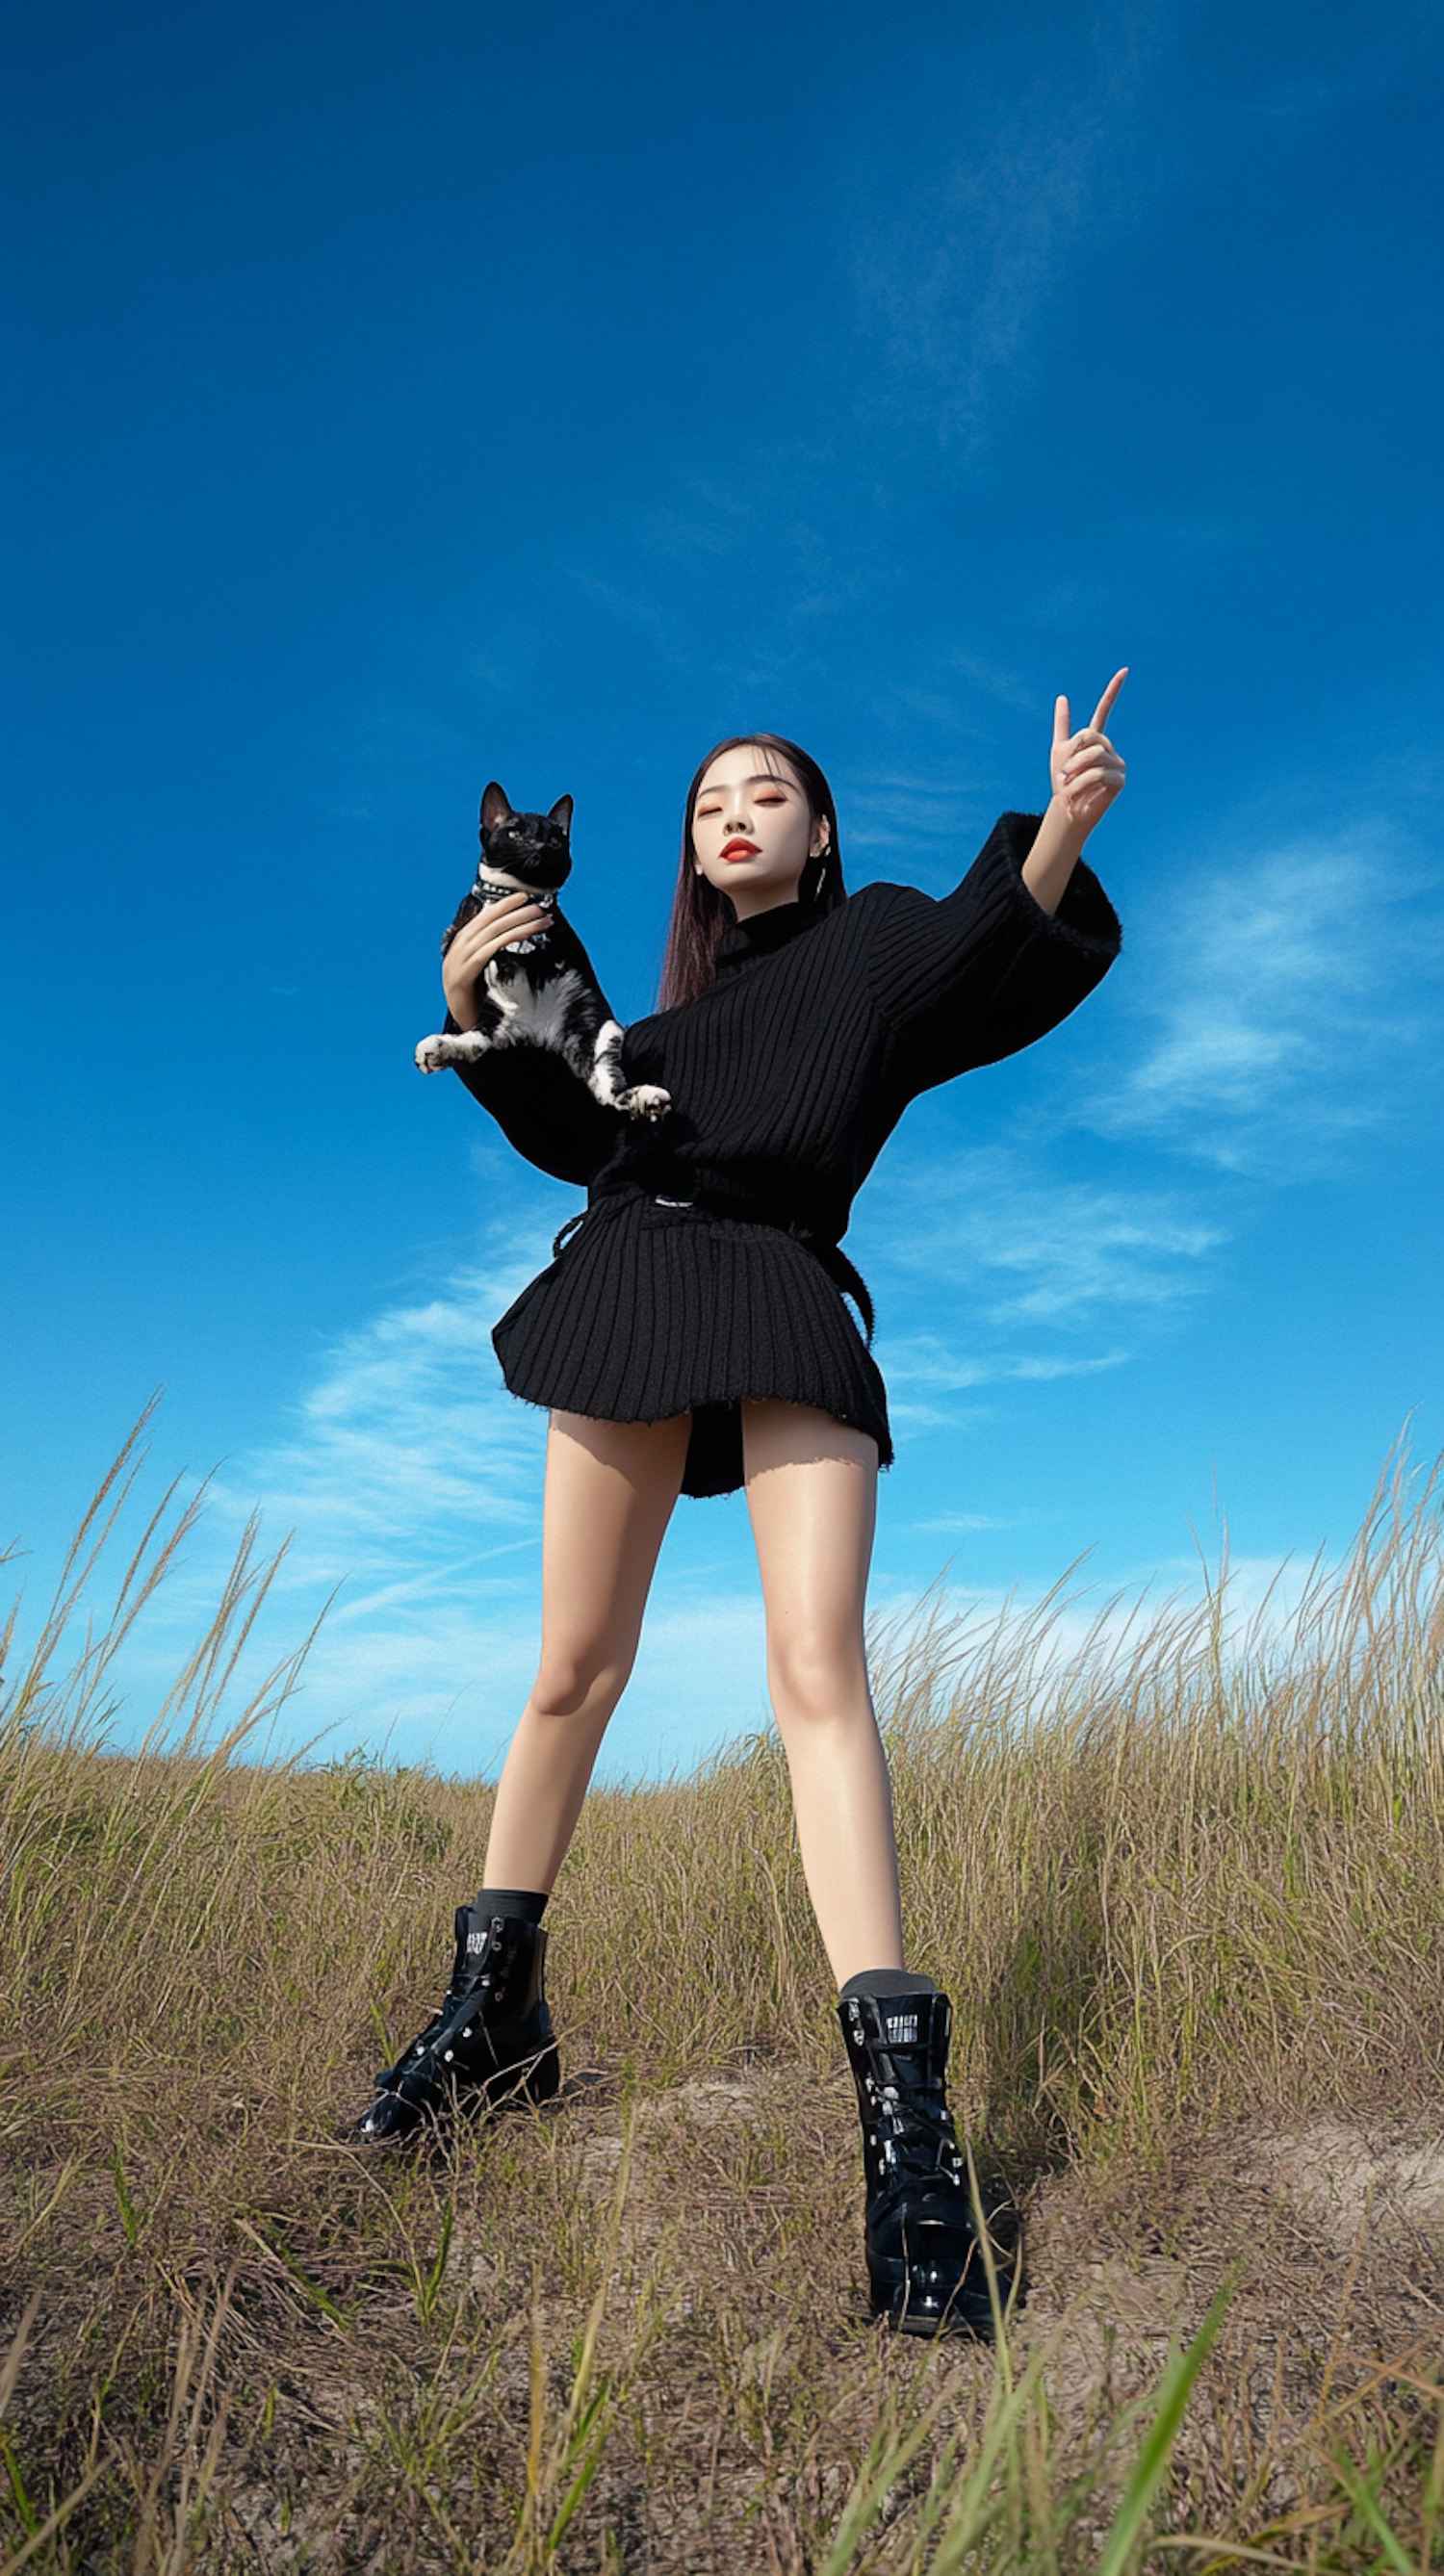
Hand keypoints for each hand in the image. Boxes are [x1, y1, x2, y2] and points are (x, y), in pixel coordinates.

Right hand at [442, 890, 550, 1029]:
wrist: (466, 1030)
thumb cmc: (481, 1003)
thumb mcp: (486, 974)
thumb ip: (491, 955)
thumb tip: (512, 935)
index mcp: (460, 948)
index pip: (481, 919)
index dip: (502, 906)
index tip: (522, 897)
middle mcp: (455, 951)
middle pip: (487, 923)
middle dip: (514, 911)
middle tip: (538, 906)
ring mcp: (455, 963)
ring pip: (490, 934)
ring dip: (518, 923)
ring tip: (540, 919)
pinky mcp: (460, 976)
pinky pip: (486, 952)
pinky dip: (506, 940)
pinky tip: (524, 934)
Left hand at [1049, 668, 1127, 833]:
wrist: (1065, 808)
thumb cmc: (1062, 783)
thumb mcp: (1058, 752)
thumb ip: (1062, 726)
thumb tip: (1062, 697)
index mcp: (1094, 739)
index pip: (1104, 710)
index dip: (1113, 691)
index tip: (1124, 670)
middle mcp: (1108, 749)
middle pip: (1091, 737)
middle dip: (1072, 754)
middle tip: (1063, 773)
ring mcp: (1117, 764)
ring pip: (1094, 756)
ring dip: (1074, 771)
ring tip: (1067, 784)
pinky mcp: (1119, 780)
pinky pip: (1098, 774)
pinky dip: (1081, 783)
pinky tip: (1075, 793)